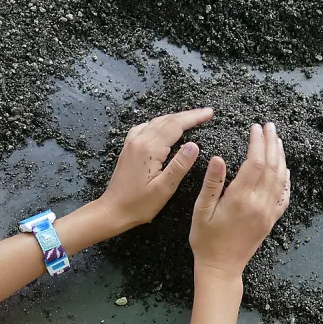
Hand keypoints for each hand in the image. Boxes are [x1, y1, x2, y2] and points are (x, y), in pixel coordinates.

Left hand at [98, 108, 214, 232]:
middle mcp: (139, 141)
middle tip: (205, 113)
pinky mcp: (128, 149)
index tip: (209, 113)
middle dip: (187, 115)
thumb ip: (180, 165)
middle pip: (166, 120)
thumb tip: (194, 145)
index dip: (194, 117)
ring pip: (156, 122)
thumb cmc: (139, 204)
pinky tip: (162, 128)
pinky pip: (145, 128)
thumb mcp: (164, 188)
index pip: (176, 125)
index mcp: (150, 149)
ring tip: (190, 119)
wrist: (112, 210)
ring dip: (174, 118)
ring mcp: (132, 143)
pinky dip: (158, 124)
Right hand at [189, 123, 290, 277]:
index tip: (255, 127)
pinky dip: (286, 181)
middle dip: (272, 143)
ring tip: (278, 140)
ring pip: (280, 179)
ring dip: (280, 157)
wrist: (221, 268)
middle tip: (270, 126)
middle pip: (271, 166)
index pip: (254, 162)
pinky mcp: (270, 221)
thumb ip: (212, 183)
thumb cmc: (206, 240)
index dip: (257, 142)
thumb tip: (218, 158)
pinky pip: (284, 197)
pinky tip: (285, 170)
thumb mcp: (201, 210)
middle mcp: (258, 204)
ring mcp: (267, 213)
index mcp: (240, 199)